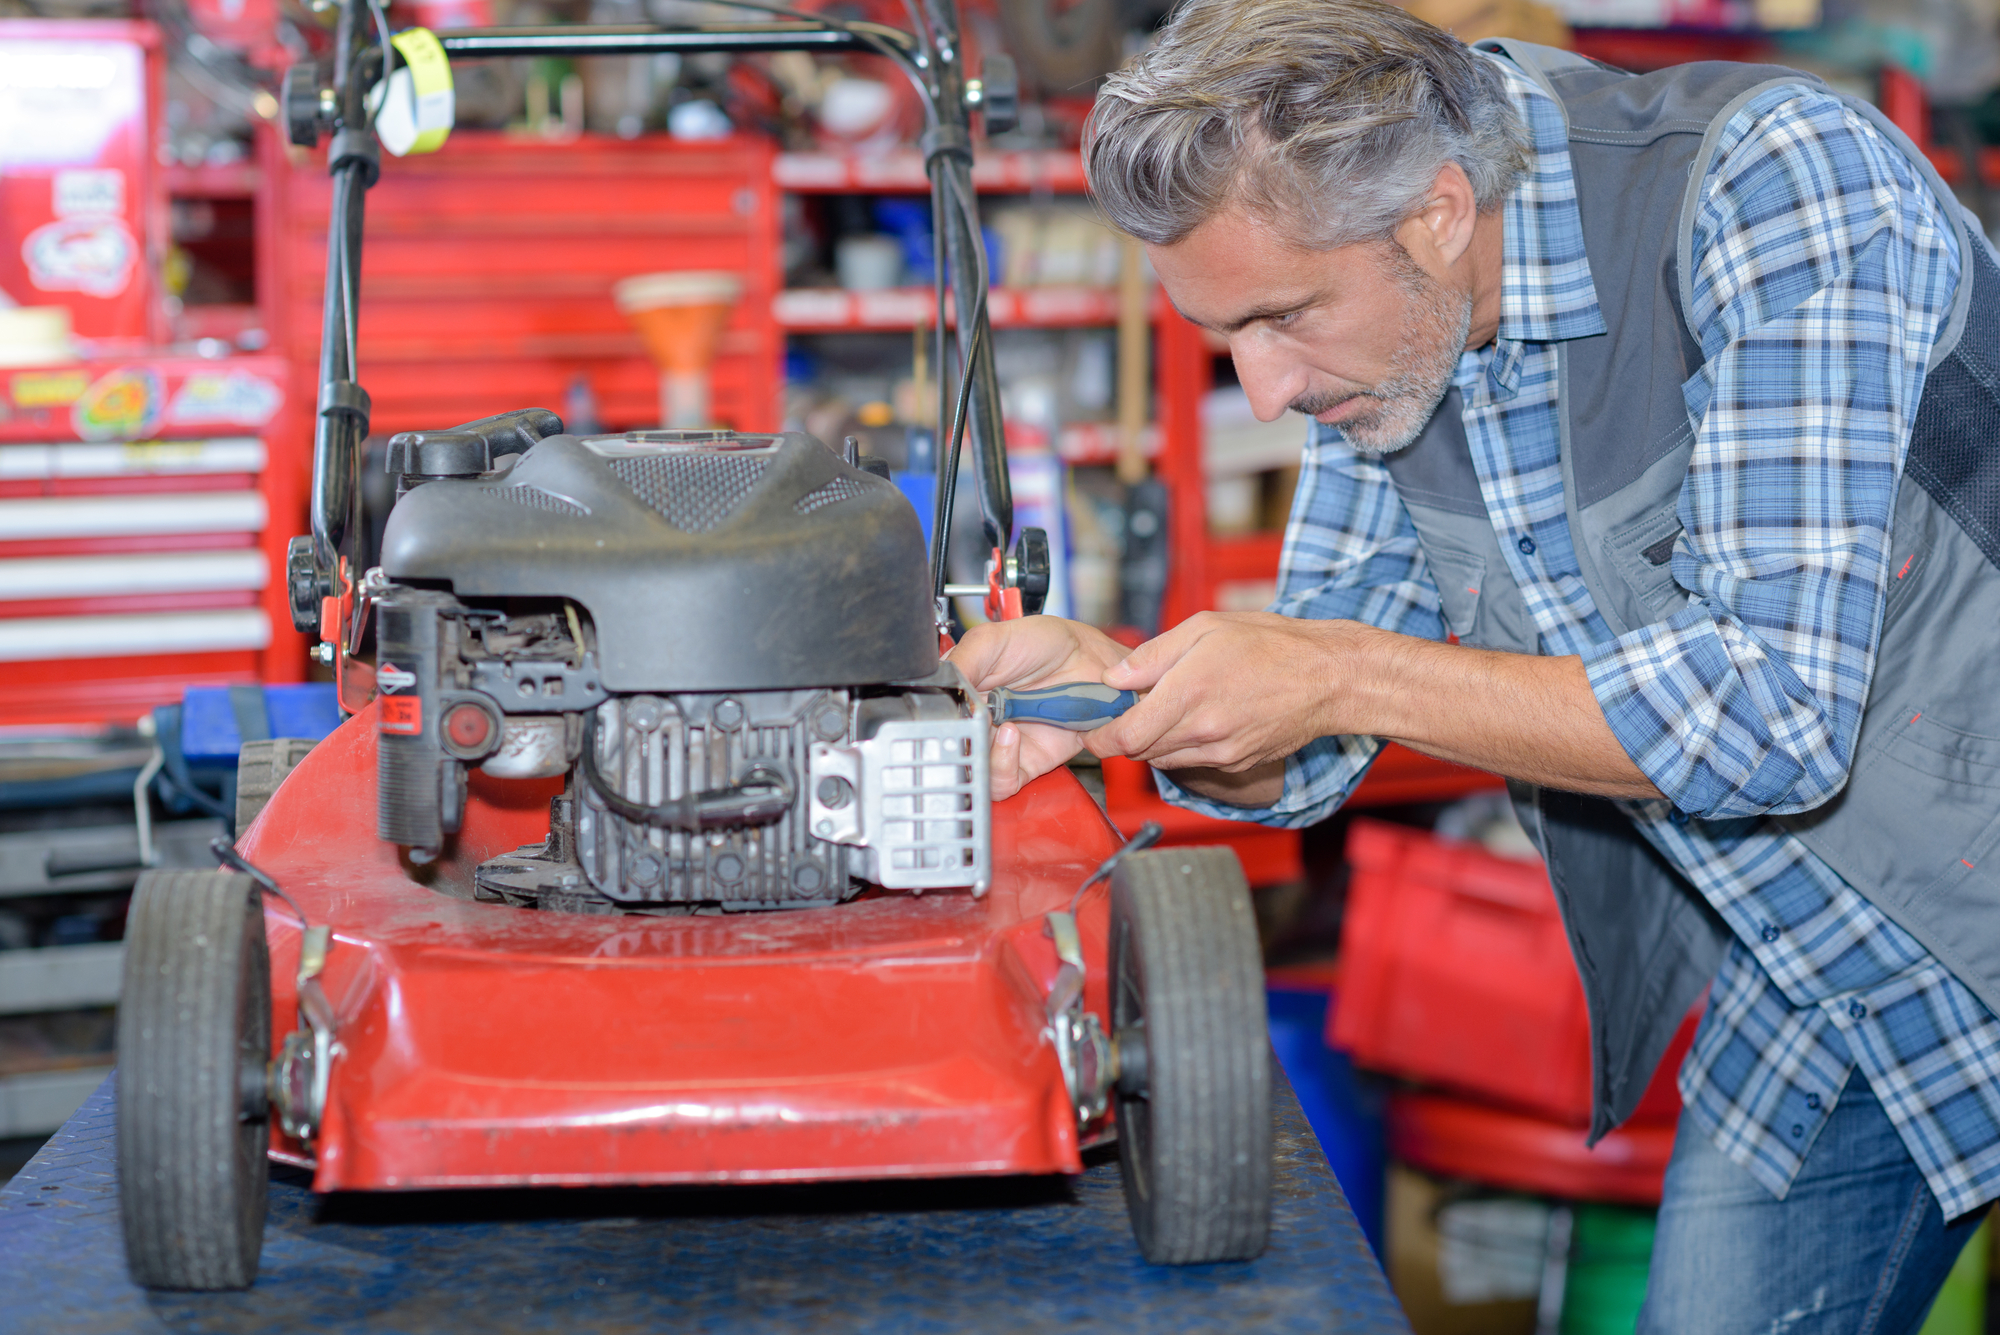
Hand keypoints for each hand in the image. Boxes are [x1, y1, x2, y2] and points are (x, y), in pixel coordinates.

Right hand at [946, 615, 1131, 799]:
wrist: (1094, 664)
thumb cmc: (1048, 645)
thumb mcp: (995, 638)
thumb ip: (963, 659)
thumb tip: (941, 685)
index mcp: (962, 689)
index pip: (930, 713)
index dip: (934, 715)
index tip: (946, 705)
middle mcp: (976, 720)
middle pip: (946, 746)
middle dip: (956, 736)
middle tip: (972, 718)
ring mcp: (998, 743)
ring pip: (969, 768)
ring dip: (979, 750)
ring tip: (997, 724)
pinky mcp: (1023, 762)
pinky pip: (1000, 782)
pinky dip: (1000, 764)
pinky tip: (1011, 736)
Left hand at [1088, 611, 1346, 771]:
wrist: (1329, 678)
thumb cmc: (1271, 644)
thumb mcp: (1206, 628)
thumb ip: (1153, 655)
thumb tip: (1115, 677)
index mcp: (1188, 694)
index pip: (1124, 738)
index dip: (1100, 737)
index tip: (1093, 726)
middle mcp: (1202, 731)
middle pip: (1139, 752)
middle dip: (1126, 735)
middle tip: (1128, 709)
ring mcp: (1221, 753)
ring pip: (1164, 760)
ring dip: (1154, 742)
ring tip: (1166, 709)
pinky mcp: (1237, 764)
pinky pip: (1193, 762)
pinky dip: (1182, 747)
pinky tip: (1195, 719)